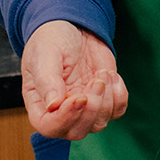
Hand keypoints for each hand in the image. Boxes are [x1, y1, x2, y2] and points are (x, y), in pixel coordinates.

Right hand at [20, 20, 128, 140]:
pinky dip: (119, 96)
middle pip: (77, 131)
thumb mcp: (44, 55)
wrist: (74, 27)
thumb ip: (47, 80)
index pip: (49, 127)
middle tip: (96, 81)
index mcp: (40, 104)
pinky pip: (117, 111)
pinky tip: (112, 76)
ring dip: (107, 100)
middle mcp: (62, 111)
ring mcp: (85, 107)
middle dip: (92, 109)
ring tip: (102, 74)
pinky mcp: (104, 98)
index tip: (79, 97)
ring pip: (99, 123)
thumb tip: (53, 105)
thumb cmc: (51, 40)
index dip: (65, 118)